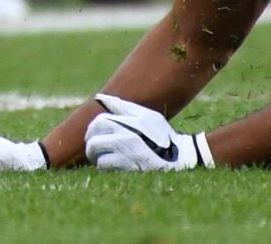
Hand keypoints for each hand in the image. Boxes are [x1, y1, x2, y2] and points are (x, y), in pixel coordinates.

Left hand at [84, 93, 213, 171]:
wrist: (179, 157)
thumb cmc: (161, 134)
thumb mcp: (145, 115)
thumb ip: (122, 106)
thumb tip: (100, 98)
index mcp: (127, 124)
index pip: (98, 123)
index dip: (92, 129)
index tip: (94, 134)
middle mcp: (124, 139)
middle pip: (93, 142)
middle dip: (91, 145)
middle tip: (94, 148)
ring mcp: (126, 157)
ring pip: (98, 158)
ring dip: (97, 159)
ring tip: (102, 157)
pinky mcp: (129, 171)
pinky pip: (107, 170)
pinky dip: (106, 168)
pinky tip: (112, 166)